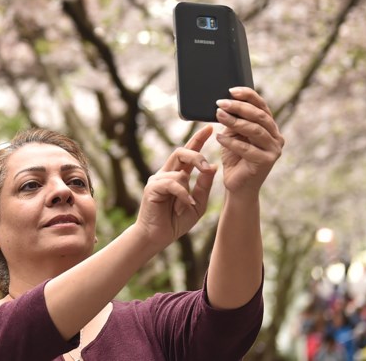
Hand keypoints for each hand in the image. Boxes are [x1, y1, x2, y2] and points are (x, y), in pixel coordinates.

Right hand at [135, 125, 216, 248]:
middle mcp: (165, 173)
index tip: (209, 128)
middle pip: (180, 152)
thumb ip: (204, 186)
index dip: (198, 139)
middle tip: (207, 167)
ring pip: (178, 170)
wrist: (157, 237)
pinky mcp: (152, 187)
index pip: (188, 152)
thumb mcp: (198, 203)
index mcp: (177, 175)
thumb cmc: (175, 221)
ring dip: (188, 186)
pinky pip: (172, 183)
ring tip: (190, 202)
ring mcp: (157, 179)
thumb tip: (213, 166)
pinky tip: (186, 204)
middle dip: (196, 155)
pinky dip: (182, 194)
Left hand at [215, 87, 284, 197]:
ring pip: (255, 130)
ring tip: (219, 115)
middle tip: (220, 103)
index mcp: (270, 127)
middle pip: (260, 116)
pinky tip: (219, 138)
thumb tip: (224, 103)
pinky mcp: (266, 162)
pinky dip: (231, 142)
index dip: (248, 95)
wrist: (237, 184)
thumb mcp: (233, 134)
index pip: (262, 106)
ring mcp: (274, 150)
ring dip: (235, 122)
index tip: (231, 90)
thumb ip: (234, 120)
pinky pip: (248, 149)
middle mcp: (276, 136)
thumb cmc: (235, 156)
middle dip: (239, 107)